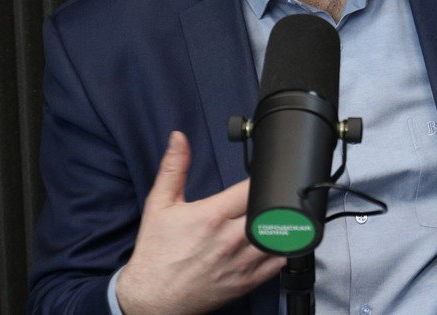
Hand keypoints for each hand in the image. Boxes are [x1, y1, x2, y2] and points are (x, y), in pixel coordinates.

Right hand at [116, 131, 285, 313]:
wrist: (152, 297)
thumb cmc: (156, 253)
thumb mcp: (159, 204)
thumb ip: (173, 168)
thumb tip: (179, 138)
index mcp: (212, 216)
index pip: (252, 188)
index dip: (263, 178)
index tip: (265, 174)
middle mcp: (231, 239)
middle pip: (271, 211)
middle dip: (275, 200)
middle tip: (274, 196)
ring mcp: (242, 263)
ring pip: (280, 237)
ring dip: (284, 224)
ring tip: (279, 216)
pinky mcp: (248, 282)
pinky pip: (279, 263)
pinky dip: (284, 249)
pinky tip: (277, 240)